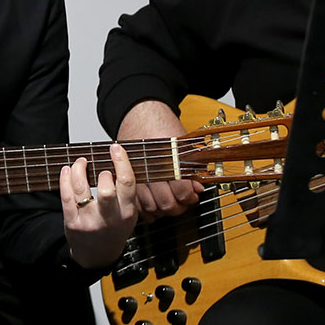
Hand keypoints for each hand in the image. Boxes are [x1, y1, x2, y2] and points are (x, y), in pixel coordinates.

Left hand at [61, 143, 138, 269]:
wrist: (97, 255)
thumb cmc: (114, 229)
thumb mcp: (128, 214)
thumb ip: (127, 193)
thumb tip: (119, 160)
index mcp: (127, 213)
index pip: (127, 183)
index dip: (121, 162)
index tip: (116, 148)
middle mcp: (109, 219)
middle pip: (106, 189)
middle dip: (102, 173)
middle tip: (100, 170)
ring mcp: (89, 221)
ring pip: (81, 188)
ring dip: (79, 169)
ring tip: (81, 162)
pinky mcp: (72, 222)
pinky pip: (66, 196)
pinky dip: (65, 179)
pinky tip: (67, 170)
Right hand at [115, 99, 205, 221]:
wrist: (138, 114)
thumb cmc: (160, 125)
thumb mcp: (182, 142)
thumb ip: (193, 165)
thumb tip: (198, 186)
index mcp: (166, 158)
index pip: (180, 190)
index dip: (189, 197)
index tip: (193, 195)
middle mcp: (149, 168)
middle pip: (166, 203)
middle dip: (178, 206)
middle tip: (183, 202)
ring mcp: (136, 175)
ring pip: (151, 207)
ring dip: (163, 210)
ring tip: (171, 203)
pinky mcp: (126, 179)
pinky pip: (136, 204)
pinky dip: (146, 209)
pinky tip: (155, 204)